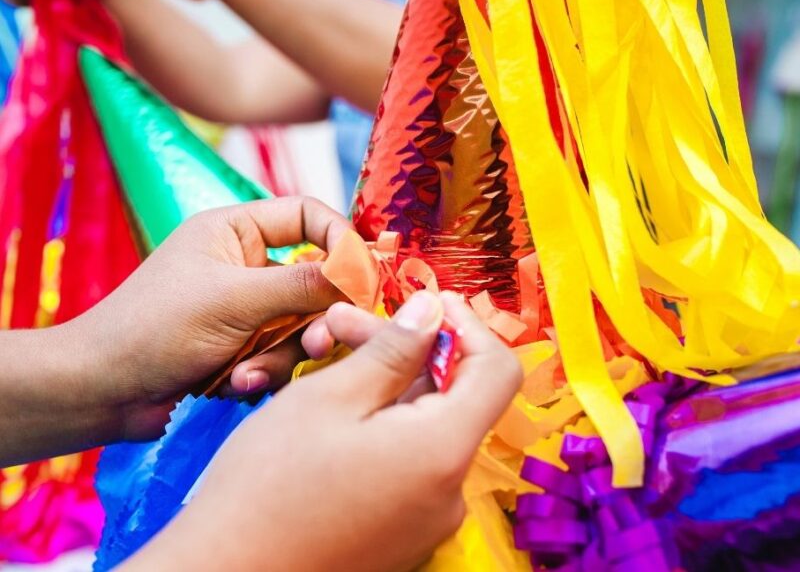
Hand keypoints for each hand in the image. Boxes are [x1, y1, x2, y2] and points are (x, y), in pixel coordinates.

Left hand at [69, 197, 349, 440]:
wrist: (101, 391)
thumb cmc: (155, 328)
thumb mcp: (234, 299)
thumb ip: (304, 285)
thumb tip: (364, 273)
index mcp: (237, 230)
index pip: (309, 216)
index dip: (341, 241)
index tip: (365, 277)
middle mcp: (246, 265)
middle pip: (315, 280)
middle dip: (314, 317)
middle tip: (318, 343)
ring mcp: (246, 309)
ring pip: (302, 324)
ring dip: (282, 354)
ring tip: (249, 374)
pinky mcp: (244, 347)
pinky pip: (281, 355)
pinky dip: (262, 372)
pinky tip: (233, 386)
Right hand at [127, 291, 522, 571]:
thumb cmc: (268, 482)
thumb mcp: (330, 397)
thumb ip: (394, 348)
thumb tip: (434, 309)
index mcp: (444, 453)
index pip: (499, 371)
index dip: (468, 326)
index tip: (429, 301)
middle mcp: (450, 492)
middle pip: (452, 398)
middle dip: (405, 350)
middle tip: (340, 323)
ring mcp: (427, 519)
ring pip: (424, 428)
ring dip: (385, 385)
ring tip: (324, 360)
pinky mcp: (401, 535)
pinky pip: (408, 464)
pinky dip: (382, 427)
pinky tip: (334, 411)